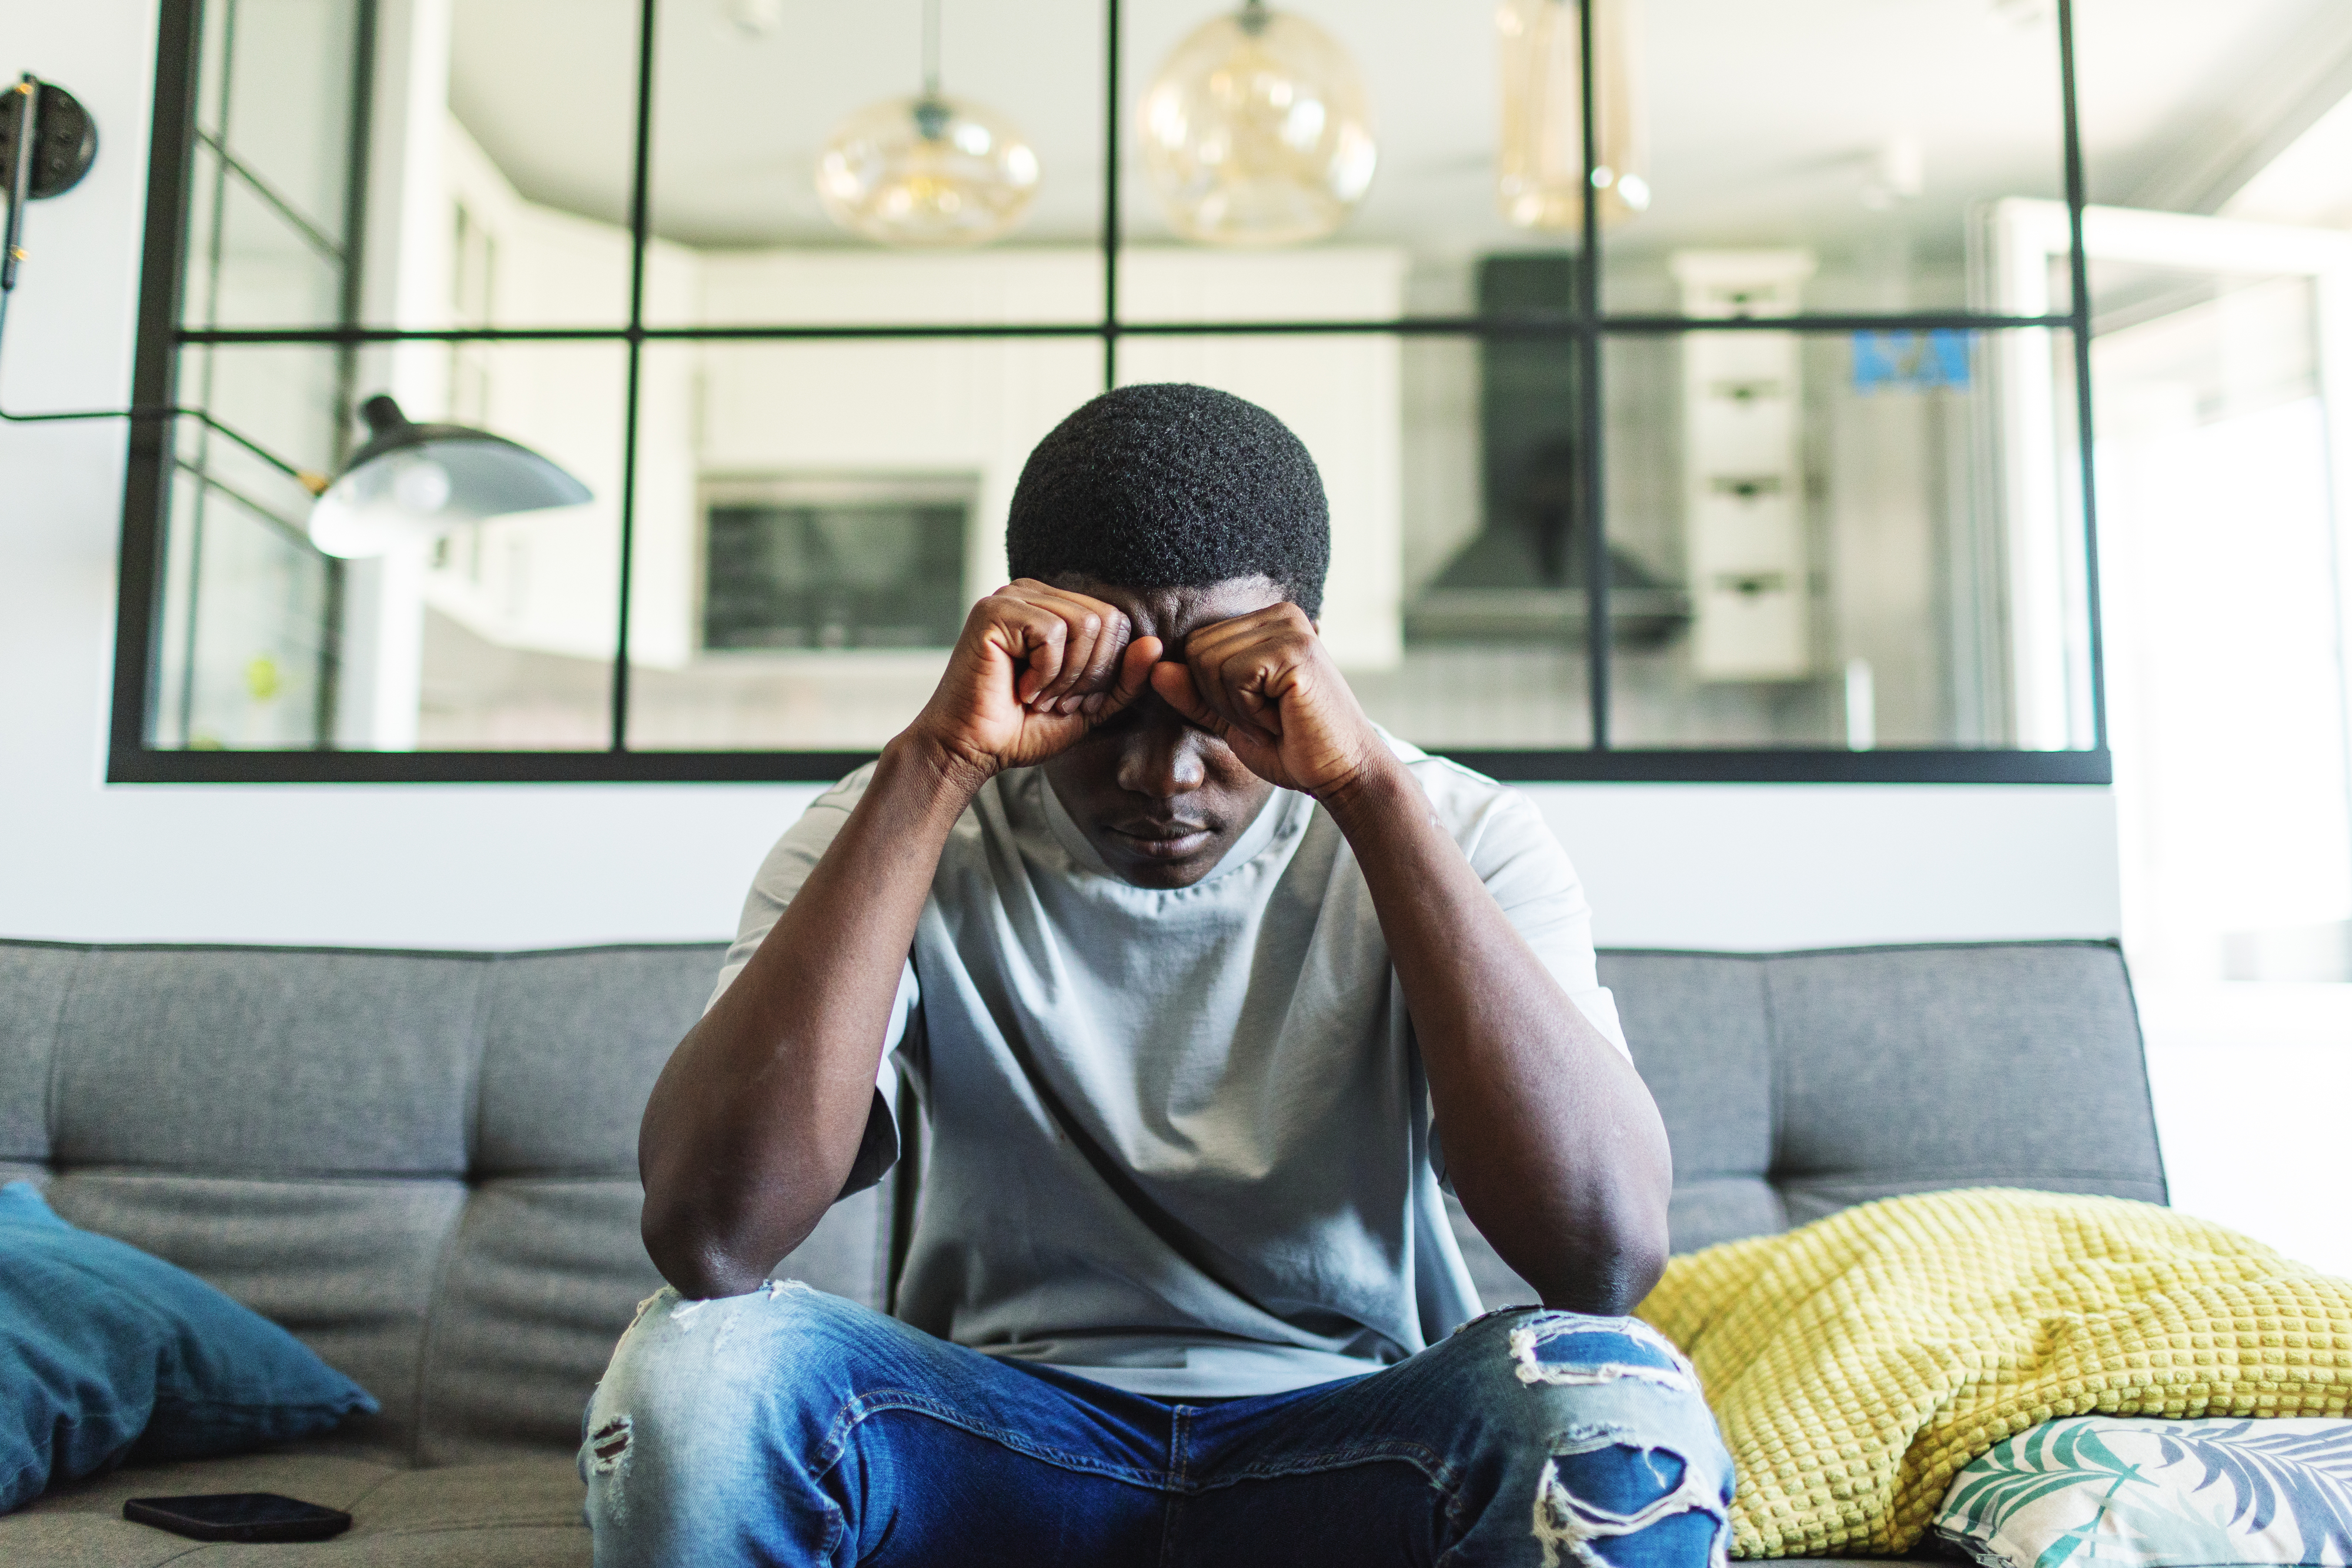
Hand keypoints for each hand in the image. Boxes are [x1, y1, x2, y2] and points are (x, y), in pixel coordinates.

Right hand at [903, 580, 1160, 783]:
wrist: (973, 749)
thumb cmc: (1023, 728)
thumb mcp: (1090, 705)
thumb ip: (1125, 678)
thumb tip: (1155, 645)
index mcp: (1056, 609)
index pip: (1116, 621)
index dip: (1107, 670)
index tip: (1074, 701)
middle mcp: (1035, 594)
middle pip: (1106, 620)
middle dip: (1090, 675)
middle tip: (1056, 702)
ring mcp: (1013, 597)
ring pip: (1083, 624)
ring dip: (1067, 677)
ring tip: (1038, 697)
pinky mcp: (996, 610)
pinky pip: (1052, 633)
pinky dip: (1044, 673)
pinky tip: (1021, 688)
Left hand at [1149, 603, 1387, 797]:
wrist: (1340, 772)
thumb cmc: (1291, 746)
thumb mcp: (1230, 719)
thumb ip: (1193, 693)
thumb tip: (1155, 668)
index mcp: (1266, 622)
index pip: (1196, 646)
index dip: (1212, 693)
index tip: (1257, 711)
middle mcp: (1280, 614)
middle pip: (1197, 651)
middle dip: (1220, 699)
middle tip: (1267, 716)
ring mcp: (1289, 628)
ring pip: (1210, 663)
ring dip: (1236, 707)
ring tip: (1277, 716)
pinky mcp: (1294, 649)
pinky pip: (1234, 676)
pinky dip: (1250, 710)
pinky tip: (1283, 716)